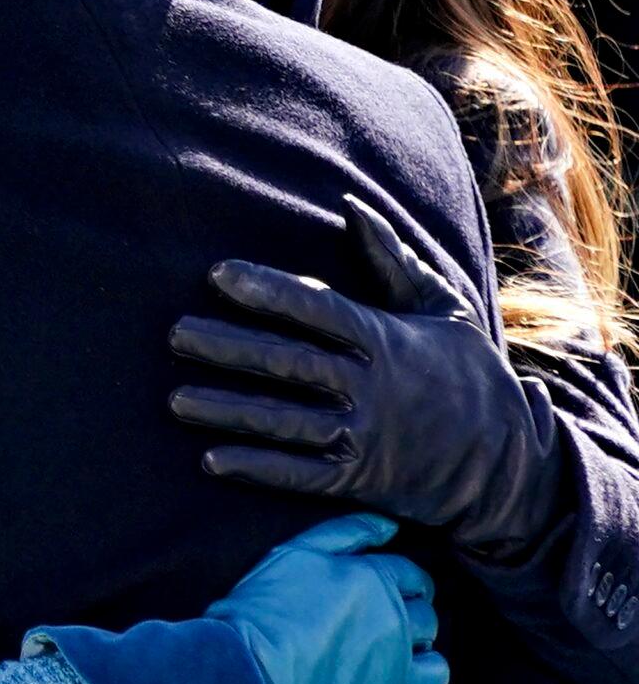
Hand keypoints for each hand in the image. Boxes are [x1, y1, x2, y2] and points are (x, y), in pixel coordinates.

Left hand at [170, 194, 568, 559]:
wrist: (509, 464)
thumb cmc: (469, 374)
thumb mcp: (443, 309)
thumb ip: (393, 260)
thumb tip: (350, 204)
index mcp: (387, 340)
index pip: (318, 308)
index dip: (268, 291)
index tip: (217, 273)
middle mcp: (371, 388)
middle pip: (288, 363)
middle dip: (228, 348)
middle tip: (175, 334)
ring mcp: (364, 436)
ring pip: (285, 421)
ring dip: (228, 411)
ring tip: (176, 399)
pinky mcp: (359, 478)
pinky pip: (300, 474)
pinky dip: (257, 468)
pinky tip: (211, 460)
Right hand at [206, 514, 450, 683]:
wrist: (249, 675)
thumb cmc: (264, 608)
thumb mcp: (296, 552)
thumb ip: (344, 533)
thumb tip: (388, 526)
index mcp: (376, 584)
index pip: (410, 575)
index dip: (408, 579)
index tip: (400, 584)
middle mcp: (394, 630)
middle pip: (427, 621)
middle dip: (418, 621)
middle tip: (395, 624)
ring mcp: (390, 679)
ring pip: (433, 675)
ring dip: (429, 672)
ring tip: (413, 672)